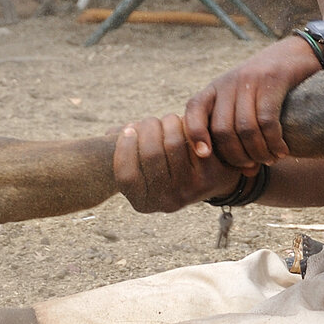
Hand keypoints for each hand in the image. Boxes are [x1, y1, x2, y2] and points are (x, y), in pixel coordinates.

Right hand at [114, 113, 242, 213]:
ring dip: (167, 122)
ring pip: (173, 143)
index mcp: (143, 203)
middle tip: (150, 121)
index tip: (128, 130)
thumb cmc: (164, 163)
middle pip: (150, 154)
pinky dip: (187, 126)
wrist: (209, 177)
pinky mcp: (210, 177)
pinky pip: (193, 140)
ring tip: (167, 120)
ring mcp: (190, 192)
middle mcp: (166, 203)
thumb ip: (124, 149)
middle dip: (147, 127)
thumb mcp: (141, 163)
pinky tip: (184, 124)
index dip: (124, 147)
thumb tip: (113, 134)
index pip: (126, 175)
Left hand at [183, 37, 320, 170]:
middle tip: (253, 167)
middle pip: (222, 129)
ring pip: (244, 128)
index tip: (204, 155)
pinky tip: (282, 150)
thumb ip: (238, 129)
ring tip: (271, 160)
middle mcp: (228, 82)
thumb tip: (244, 173)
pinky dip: (273, 141)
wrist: (299, 52)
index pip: (193, 110)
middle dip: (237, 156)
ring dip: (258, 152)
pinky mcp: (272, 80)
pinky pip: (266, 120)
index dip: (194, 134)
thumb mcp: (245, 99)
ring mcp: (249, 80)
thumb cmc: (271, 87)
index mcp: (216, 88)